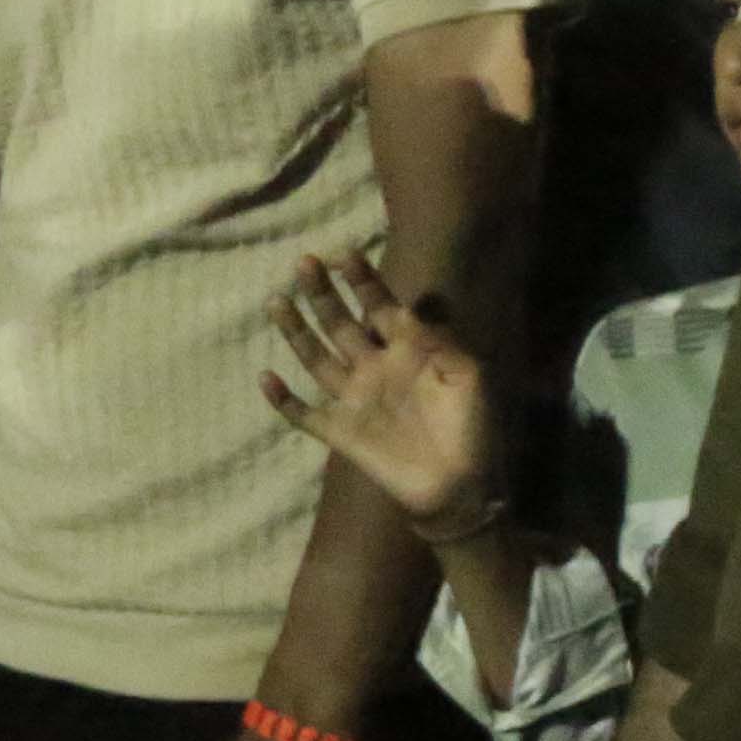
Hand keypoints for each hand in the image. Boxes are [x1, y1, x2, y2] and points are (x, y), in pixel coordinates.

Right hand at [257, 247, 498, 540]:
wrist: (462, 486)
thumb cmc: (474, 428)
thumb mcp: (469, 376)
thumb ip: (440, 342)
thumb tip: (408, 307)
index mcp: (407, 352)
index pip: (379, 307)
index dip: (362, 281)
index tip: (344, 254)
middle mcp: (374, 369)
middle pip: (340, 324)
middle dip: (322, 293)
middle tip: (304, 262)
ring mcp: (354, 400)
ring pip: (316, 358)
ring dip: (296, 331)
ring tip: (276, 300)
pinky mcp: (340, 433)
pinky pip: (304, 414)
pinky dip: (283, 400)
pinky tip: (267, 377)